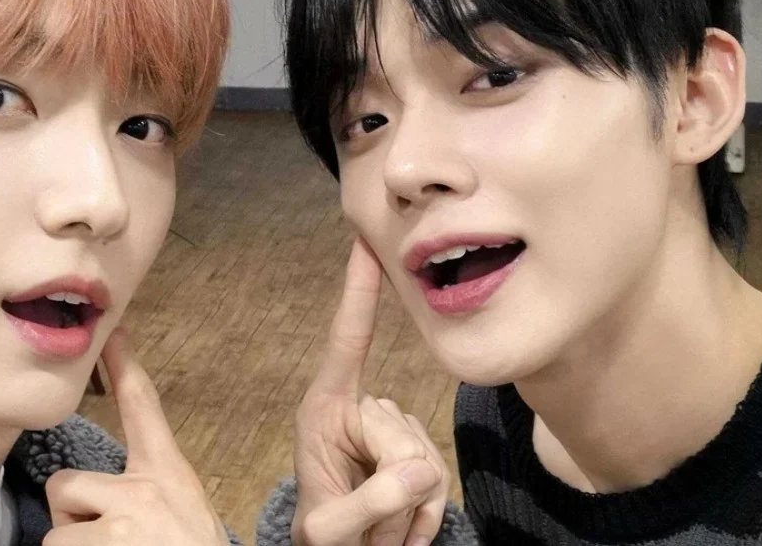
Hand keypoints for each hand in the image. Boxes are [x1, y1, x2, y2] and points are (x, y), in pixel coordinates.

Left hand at [44, 329, 229, 544]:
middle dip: (72, 521)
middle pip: (65, 485)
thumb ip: (145, 497)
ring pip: (55, 534)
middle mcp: (144, 490)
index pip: (143, 408)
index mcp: (169, 477)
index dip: (124, 364)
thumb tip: (97, 502)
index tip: (110, 330)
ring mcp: (121, 521)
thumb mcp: (183, 518)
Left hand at [292, 238, 449, 545]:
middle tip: (365, 524)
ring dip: (405, 508)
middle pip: (401, 433)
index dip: (359, 295)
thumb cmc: (323, 539)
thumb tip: (420, 469)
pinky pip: (439, 481)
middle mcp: (359, 412)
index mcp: (325, 410)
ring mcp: (392, 433)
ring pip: (426, 460)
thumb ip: (369, 501)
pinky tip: (397, 527)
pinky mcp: (416, 455)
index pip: (347, 343)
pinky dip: (423, 515)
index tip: (364, 244)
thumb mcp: (330, 529)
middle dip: (389, 488)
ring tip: (374, 528)